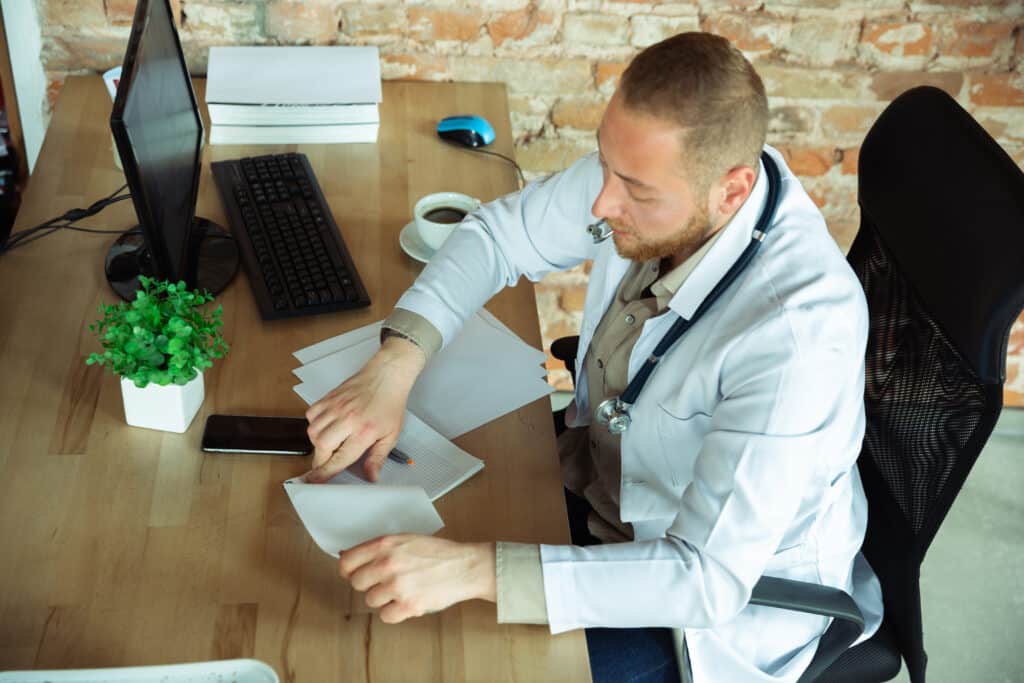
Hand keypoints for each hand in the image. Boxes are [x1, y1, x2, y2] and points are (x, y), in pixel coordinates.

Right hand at [305, 336, 426, 482]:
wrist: (386, 376)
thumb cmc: (390, 403)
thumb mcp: (391, 435)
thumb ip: (378, 458)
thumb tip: (371, 476)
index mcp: (364, 431)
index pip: (340, 458)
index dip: (326, 472)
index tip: (315, 481)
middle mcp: (347, 419)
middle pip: (322, 446)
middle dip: (321, 458)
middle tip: (328, 461)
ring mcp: (335, 407)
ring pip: (313, 432)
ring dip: (318, 442)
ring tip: (331, 442)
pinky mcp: (328, 398)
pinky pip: (310, 415)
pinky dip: (314, 424)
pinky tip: (327, 425)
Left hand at [340, 535, 495, 623]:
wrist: (464, 567)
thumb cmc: (438, 553)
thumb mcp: (405, 540)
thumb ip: (379, 548)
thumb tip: (349, 557)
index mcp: (385, 545)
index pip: (347, 562)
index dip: (348, 570)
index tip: (353, 574)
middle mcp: (388, 564)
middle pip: (357, 583)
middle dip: (369, 584)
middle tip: (385, 582)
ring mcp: (397, 586)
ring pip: (371, 600)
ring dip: (384, 598)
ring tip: (402, 590)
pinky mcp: (408, 605)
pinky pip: (385, 616)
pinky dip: (395, 612)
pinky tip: (407, 601)